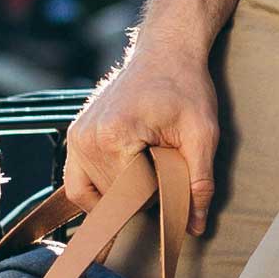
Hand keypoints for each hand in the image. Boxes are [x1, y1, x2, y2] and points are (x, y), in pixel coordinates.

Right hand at [62, 38, 219, 234]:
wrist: (165, 51)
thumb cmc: (185, 86)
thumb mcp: (203, 133)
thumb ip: (199, 182)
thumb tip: (195, 226)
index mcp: (114, 136)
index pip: (131, 198)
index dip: (157, 201)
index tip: (175, 188)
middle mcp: (87, 138)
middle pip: (112, 198)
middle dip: (140, 198)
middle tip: (165, 173)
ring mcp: (77, 136)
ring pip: (92, 195)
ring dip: (119, 196)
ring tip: (146, 174)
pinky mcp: (76, 135)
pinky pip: (77, 182)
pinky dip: (97, 192)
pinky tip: (121, 186)